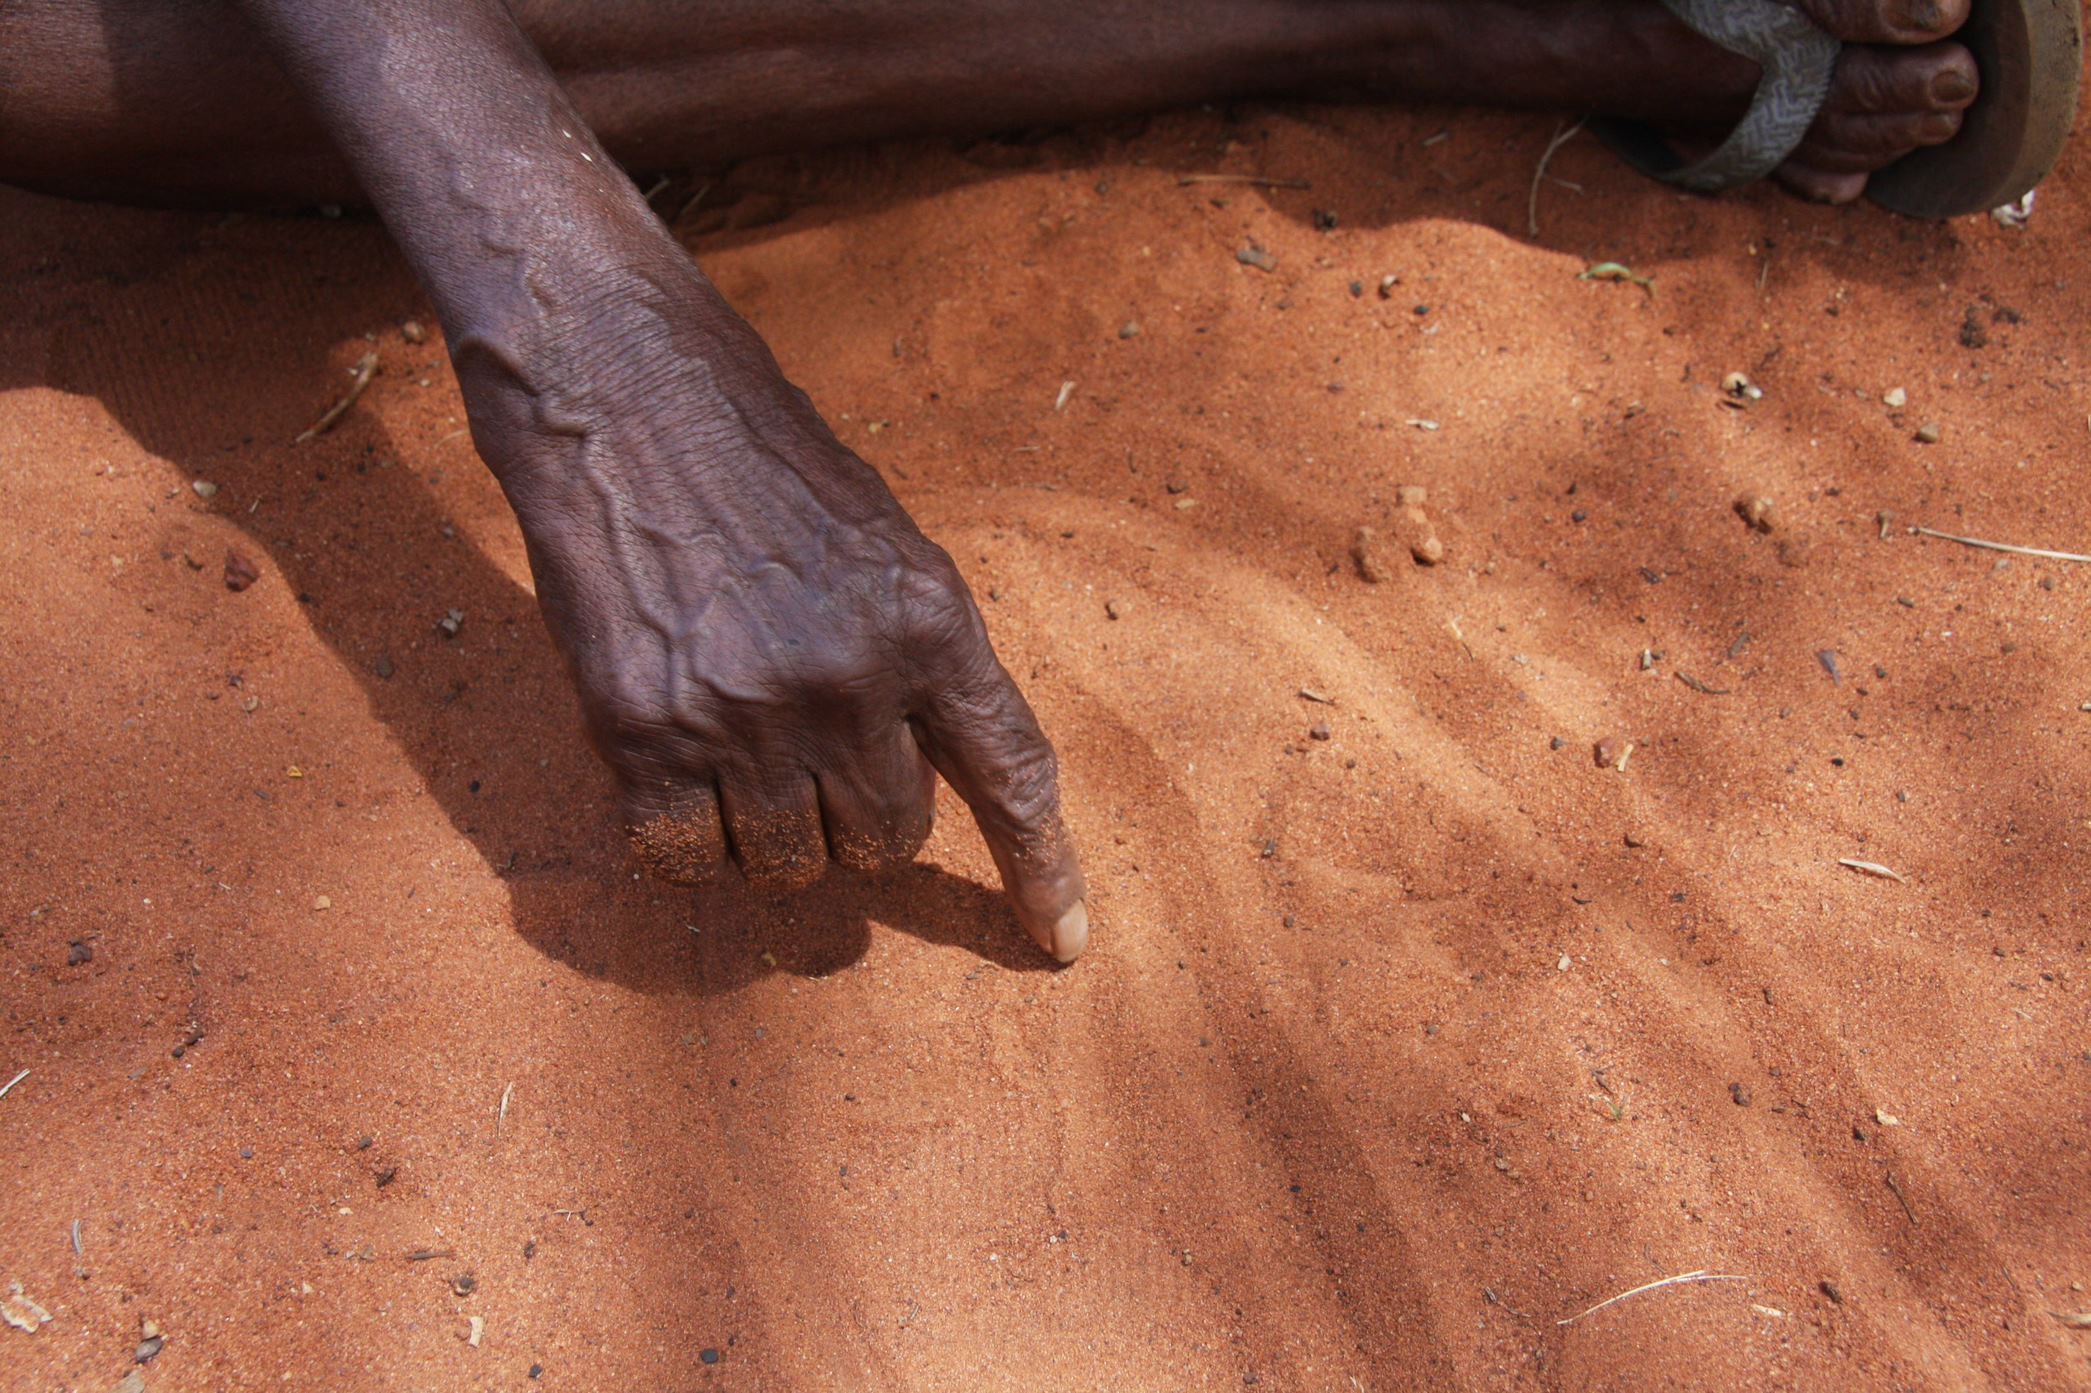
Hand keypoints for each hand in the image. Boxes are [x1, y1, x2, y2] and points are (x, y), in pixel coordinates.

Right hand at [454, 254, 1088, 960]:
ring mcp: (744, 712)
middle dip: (857, 818)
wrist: (619, 392)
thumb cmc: (759, 463)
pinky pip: (686, 861)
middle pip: (887, 843)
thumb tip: (929, 776)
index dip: (1041, 868)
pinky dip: (685, 841)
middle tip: (811, 748)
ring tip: (735, 739)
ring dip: (770, 832)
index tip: (1064, 941)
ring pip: (790, 868)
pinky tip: (673, 766)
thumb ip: (919, 658)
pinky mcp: (643, 734)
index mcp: (929, 619)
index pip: (1013, 774)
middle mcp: (849, 677)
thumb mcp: (883, 542)